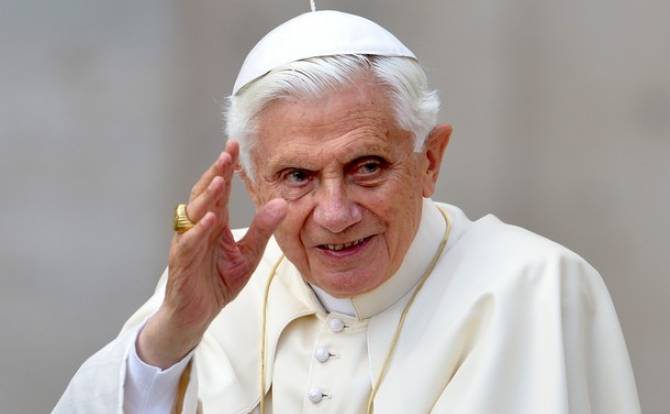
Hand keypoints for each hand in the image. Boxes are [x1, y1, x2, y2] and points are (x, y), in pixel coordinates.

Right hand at [137, 140, 286, 368]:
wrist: (196, 314)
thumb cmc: (218, 281)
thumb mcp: (249, 254)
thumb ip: (262, 229)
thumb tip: (282, 204)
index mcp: (213, 222)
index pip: (220, 190)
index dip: (226, 169)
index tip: (235, 146)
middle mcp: (198, 227)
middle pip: (204, 194)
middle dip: (215, 173)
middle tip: (227, 153)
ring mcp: (187, 243)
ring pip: (194, 214)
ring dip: (206, 197)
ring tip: (219, 181)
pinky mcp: (182, 262)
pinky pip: (189, 243)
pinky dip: (198, 231)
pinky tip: (210, 219)